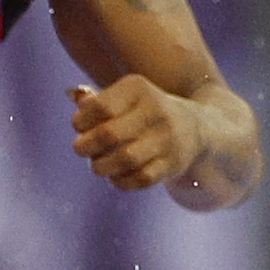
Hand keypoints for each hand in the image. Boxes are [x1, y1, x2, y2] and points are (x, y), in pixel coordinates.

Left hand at [70, 78, 200, 192]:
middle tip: (81, 149)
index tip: (79, 126)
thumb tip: (72, 95)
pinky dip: (121, 181)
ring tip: (98, 165)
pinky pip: (140, 179)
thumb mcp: (125, 97)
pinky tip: (115, 176)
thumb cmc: (144, 112)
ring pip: (125, 159)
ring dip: (102, 166)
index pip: (100, 107)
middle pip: (109, 134)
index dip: (81, 121)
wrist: (196, 128)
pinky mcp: (173, 163)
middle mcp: (155, 111)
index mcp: (138, 89)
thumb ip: (97, 99)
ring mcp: (167, 139)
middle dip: (86, 146)